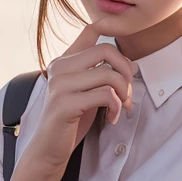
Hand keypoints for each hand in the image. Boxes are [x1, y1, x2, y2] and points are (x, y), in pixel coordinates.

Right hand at [15, 20, 134, 180]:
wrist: (48, 149)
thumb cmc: (70, 122)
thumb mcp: (88, 94)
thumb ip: (103, 76)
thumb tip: (133, 66)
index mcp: (64, 61)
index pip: (90, 31)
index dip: (112, 30)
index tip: (124, 55)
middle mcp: (59, 67)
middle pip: (106, 50)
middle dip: (125, 72)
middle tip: (127, 93)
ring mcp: (60, 84)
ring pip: (109, 74)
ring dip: (123, 94)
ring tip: (121, 108)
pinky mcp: (65, 103)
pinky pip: (105, 95)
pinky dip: (116, 107)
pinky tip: (112, 118)